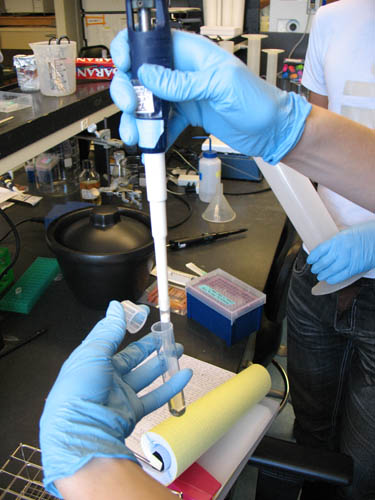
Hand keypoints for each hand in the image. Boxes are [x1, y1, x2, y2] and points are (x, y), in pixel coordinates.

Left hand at [40, 300, 191, 497]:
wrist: (81, 432)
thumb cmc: (78, 392)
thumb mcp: (93, 353)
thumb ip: (108, 330)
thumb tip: (115, 308)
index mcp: (93, 361)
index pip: (113, 337)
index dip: (127, 325)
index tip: (143, 314)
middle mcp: (106, 377)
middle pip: (133, 356)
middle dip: (150, 345)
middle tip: (165, 334)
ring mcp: (120, 394)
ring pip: (146, 374)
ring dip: (163, 362)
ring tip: (177, 350)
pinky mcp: (132, 410)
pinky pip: (155, 395)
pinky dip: (171, 386)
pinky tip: (183, 375)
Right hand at [109, 29, 310, 164]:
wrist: (270, 131)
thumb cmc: (257, 101)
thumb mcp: (221, 86)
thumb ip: (184, 82)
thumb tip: (150, 76)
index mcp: (191, 53)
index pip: (152, 41)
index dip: (132, 49)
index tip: (124, 66)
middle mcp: (182, 71)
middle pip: (141, 75)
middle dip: (129, 91)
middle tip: (130, 109)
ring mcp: (183, 94)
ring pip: (148, 102)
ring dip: (137, 119)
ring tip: (136, 135)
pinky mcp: (187, 114)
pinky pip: (163, 123)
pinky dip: (154, 134)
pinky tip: (151, 143)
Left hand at [307, 221, 374, 283]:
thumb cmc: (363, 233)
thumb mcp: (346, 232)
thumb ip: (335, 241)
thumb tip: (324, 248)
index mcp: (337, 240)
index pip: (319, 250)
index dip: (312, 257)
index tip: (310, 260)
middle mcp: (341, 250)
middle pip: (323, 262)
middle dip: (316, 267)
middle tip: (314, 269)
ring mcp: (348, 260)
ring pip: (330, 271)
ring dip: (322, 274)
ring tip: (320, 275)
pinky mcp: (355, 268)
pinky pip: (341, 276)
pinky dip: (332, 279)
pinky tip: (329, 279)